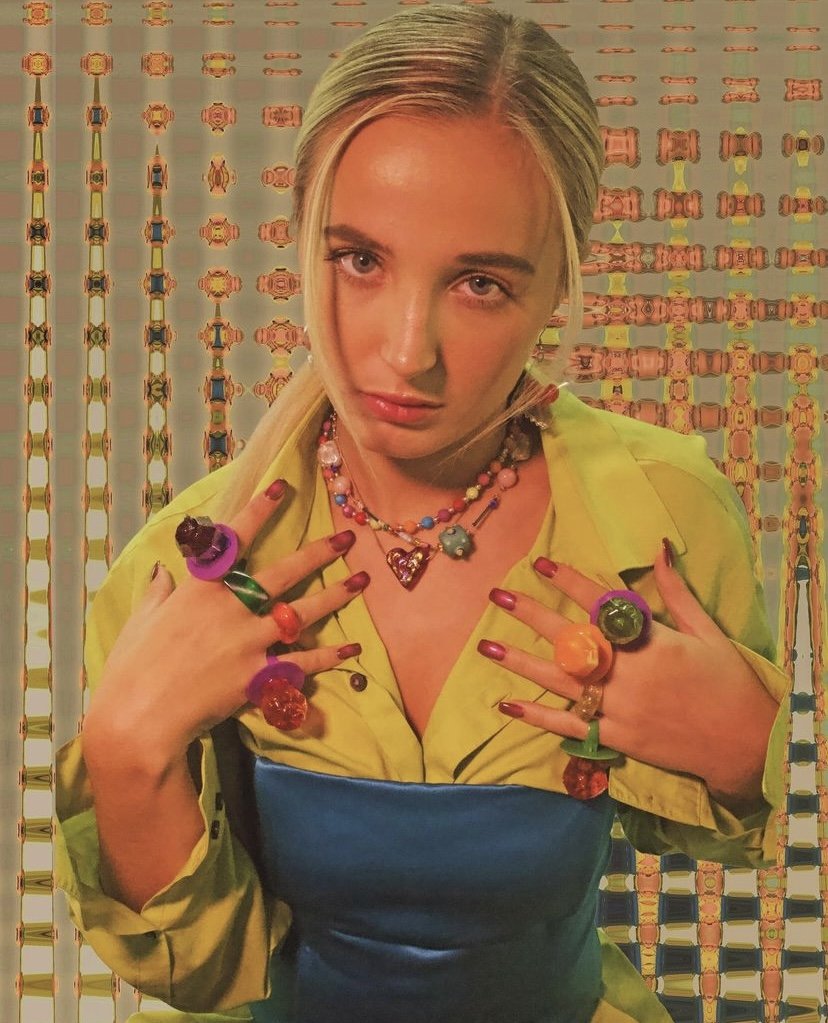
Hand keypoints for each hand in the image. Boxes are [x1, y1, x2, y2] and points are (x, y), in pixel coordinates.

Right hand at [84, 479, 367, 762]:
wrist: (138, 718)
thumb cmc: (131, 668)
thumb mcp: (141, 621)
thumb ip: (158, 594)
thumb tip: (161, 573)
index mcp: (200, 589)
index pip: (234, 539)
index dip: (259, 510)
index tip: (282, 487)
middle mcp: (230, 609)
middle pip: (284, 574)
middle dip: (318, 553)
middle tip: (346, 538)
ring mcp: (247, 642)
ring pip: (302, 613)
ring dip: (335, 596)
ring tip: (362, 581)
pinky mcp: (257, 676)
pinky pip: (300, 664)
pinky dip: (328, 658)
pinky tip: (352, 650)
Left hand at [479, 544, 777, 808]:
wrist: (745, 744)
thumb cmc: (729, 681)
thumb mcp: (708, 630)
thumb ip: (676, 591)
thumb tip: (658, 547)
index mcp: (654, 642)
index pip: (602, 605)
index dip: (570, 582)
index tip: (542, 564)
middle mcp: (631, 673)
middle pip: (572, 639)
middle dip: (532, 615)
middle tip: (498, 595)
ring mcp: (621, 708)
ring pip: (561, 681)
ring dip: (521, 662)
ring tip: (486, 646)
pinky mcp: (617, 738)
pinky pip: (570, 726)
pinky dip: (537, 716)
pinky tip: (507, 703)